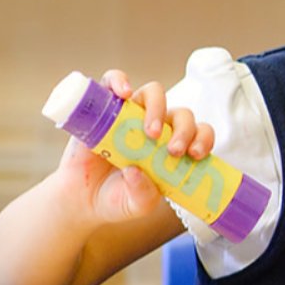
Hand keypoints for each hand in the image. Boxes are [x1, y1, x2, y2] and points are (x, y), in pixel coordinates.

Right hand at [49, 70, 213, 224]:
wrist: (81, 200)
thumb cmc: (117, 199)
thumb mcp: (137, 204)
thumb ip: (143, 194)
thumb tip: (137, 172)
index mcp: (173, 146)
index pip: (199, 132)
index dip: (203, 138)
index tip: (196, 155)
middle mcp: (156, 127)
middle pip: (180, 113)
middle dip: (184, 129)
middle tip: (172, 150)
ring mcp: (131, 115)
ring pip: (153, 93)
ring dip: (157, 107)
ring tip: (149, 130)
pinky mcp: (104, 109)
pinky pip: (113, 82)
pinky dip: (119, 81)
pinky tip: (124, 93)